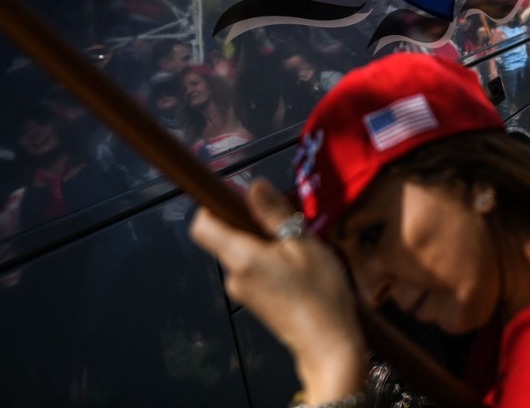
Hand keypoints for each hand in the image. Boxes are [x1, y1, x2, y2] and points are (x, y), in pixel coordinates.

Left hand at [190, 180, 366, 396]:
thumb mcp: (304, 244)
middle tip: (286, 228)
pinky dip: (269, 261)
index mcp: (242, 258)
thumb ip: (275, 213)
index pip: (201, 226)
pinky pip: (252, 269)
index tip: (236, 198)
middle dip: (251, 225)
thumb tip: (254, 186)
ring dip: (264, 244)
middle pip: (225, 237)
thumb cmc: (321, 294)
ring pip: (242, 252)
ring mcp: (242, 290)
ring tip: (298, 253)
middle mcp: (234, 276)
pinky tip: (297, 270)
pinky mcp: (253, 300)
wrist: (328, 343)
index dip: (212, 206)